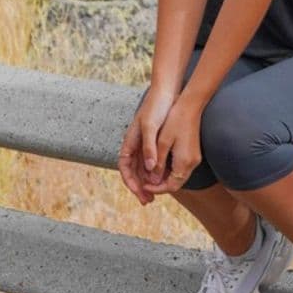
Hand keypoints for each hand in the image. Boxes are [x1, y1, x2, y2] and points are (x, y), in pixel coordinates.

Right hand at [118, 86, 174, 205]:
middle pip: (134, 171)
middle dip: (139, 187)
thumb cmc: (157, 107)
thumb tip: (150, 169)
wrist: (168, 91)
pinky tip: (164, 180)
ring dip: (147, 182)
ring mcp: (145, 144)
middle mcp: (135, 145)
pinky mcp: (156, 142)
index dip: (130, 182)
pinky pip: (153, 162)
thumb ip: (149, 147)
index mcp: (130, 141)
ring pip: (143, 169)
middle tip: (148, 201)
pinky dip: (156, 173)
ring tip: (155, 195)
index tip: (139, 193)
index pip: (125, 168)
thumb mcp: (151, 126)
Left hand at [141, 95, 203, 195]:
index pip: (170, 186)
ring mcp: (195, 159)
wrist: (192, 105)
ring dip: (164, 179)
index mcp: (184, 162)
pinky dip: (170, 171)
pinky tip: (160, 166)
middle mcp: (192, 164)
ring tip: (149, 176)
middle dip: (159, 186)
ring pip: (178, 178)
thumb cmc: (176, 120)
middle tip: (145, 184)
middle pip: (175, 184)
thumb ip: (157, 162)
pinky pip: (181, 169)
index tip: (143, 185)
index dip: (155, 188)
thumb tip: (152, 180)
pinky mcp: (194, 154)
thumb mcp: (162, 142)